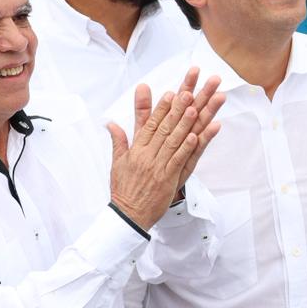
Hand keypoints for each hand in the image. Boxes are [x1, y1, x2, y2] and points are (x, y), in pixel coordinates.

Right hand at [108, 78, 220, 229]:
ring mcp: (158, 167)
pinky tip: (195, 136)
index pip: (149, 124)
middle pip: (164, 128)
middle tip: (187, 92)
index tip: (170, 93)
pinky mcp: (168, 179)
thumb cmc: (124, 189)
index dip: (161, 108)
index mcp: (136, 150)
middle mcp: (147, 155)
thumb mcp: (117, 163)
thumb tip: (111, 123)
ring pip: (173, 141)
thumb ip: (118, 140)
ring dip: (185, 124)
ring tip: (195, 108)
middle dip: (176, 109)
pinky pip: (179, 161)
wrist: (128, 215)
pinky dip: (188, 148)